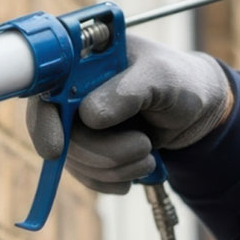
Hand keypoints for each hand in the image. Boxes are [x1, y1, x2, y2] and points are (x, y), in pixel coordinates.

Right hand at [25, 35, 232, 193]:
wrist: (196, 110)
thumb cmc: (179, 81)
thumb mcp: (161, 77)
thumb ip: (128, 91)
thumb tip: (89, 116)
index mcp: (82, 59)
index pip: (44, 88)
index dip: (43, 120)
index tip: (56, 148)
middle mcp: (71, 90)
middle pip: (56, 132)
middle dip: (99, 152)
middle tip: (143, 147)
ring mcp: (77, 122)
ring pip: (72, 159)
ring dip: (114, 167)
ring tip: (149, 154)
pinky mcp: (88, 148)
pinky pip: (85, 175)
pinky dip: (112, 180)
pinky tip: (138, 169)